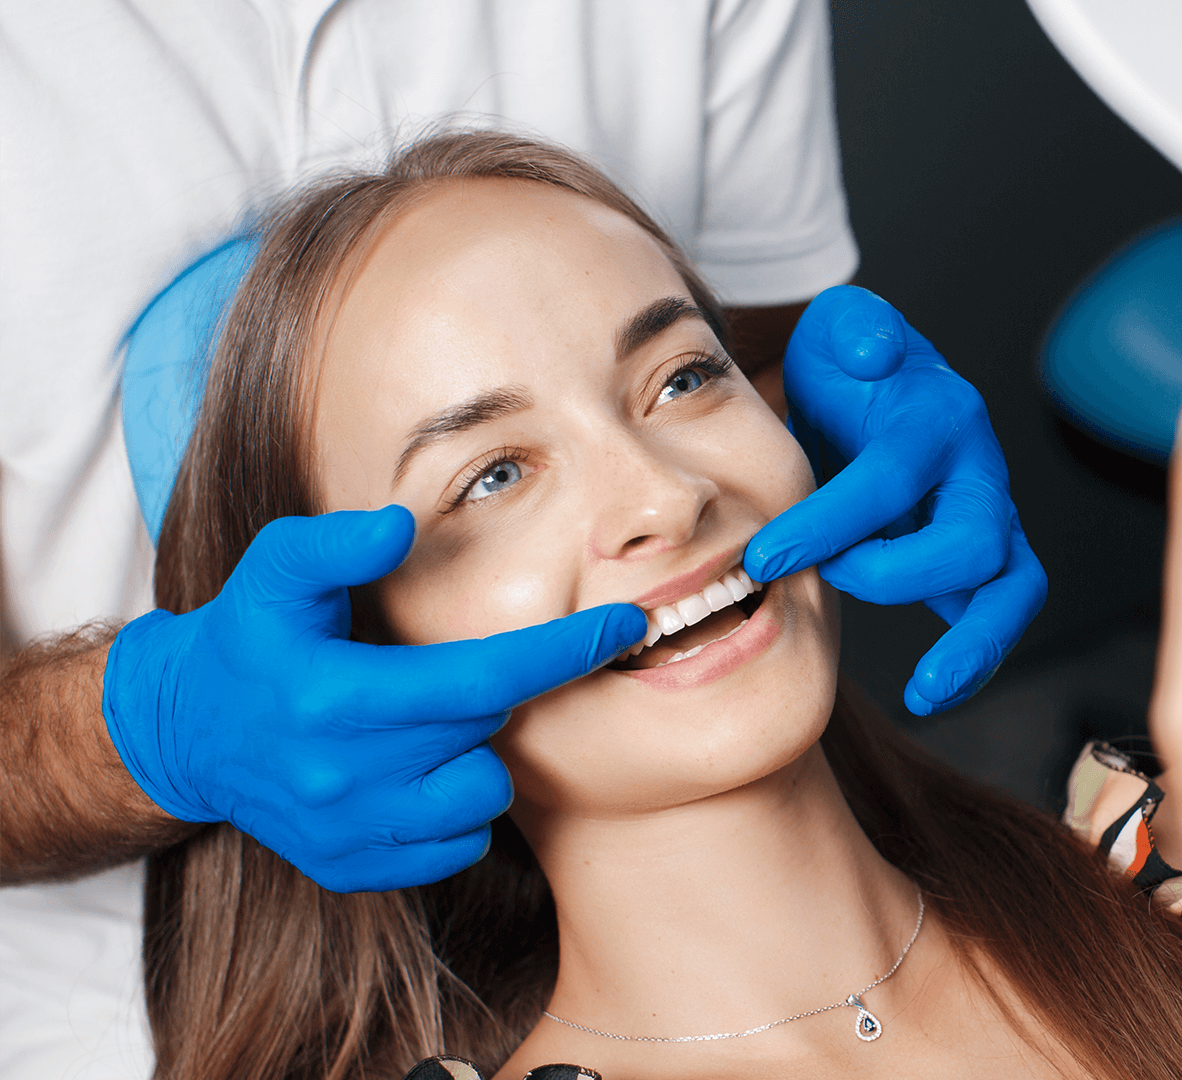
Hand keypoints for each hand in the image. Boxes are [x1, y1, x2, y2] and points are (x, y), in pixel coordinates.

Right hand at [101, 506, 644, 891]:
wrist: (183, 734)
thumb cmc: (247, 638)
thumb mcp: (274, 571)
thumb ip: (336, 543)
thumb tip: (402, 525)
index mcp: (336, 699)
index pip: (483, 677)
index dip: (563, 652)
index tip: (626, 628)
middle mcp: (345, 777)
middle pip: (488, 731)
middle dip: (489, 695)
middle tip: (439, 675)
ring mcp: (349, 831)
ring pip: (481, 796)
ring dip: (472, 756)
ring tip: (418, 728)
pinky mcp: (352, 869)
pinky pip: (456, 846)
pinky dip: (451, 809)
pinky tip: (409, 774)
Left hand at [744, 286, 1046, 714]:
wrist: (880, 394)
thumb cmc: (853, 369)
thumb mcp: (842, 328)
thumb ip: (854, 327)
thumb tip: (870, 354)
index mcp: (939, 416)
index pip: (891, 477)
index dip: (828, 520)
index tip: (762, 556)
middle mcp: (978, 471)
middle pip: (971, 538)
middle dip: (893, 575)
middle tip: (824, 581)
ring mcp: (989, 519)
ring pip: (1013, 587)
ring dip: (973, 644)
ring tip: (926, 691)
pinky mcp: (985, 561)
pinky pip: (998, 615)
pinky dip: (974, 660)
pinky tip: (933, 693)